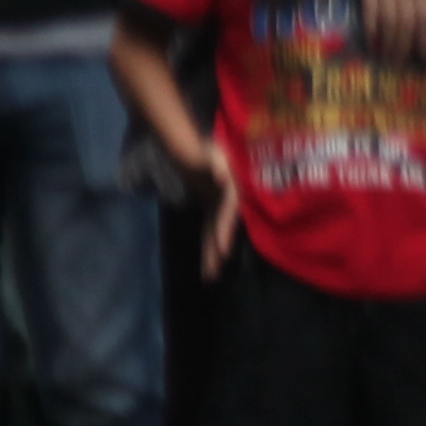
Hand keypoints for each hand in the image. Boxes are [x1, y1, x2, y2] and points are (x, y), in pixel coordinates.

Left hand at [191, 148, 243, 276]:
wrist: (194, 146)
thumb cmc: (204, 148)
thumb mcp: (212, 152)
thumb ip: (218, 163)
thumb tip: (224, 179)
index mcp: (231, 194)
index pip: (227, 215)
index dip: (226, 232)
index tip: (223, 251)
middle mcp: (227, 206)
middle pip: (223, 232)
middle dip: (217, 253)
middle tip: (213, 276)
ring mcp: (218, 210)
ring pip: (216, 235)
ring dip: (212, 256)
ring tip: (209, 278)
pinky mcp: (211, 211)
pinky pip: (210, 231)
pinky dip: (209, 245)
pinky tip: (209, 261)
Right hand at [335, 0, 425, 63]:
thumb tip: (412, 14)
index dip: (423, 38)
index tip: (422, 56)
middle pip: (410, 22)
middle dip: (407, 46)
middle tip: (402, 64)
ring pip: (393, 20)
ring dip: (390, 42)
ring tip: (387, 58)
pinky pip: (373, 11)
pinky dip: (373, 28)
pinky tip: (372, 40)